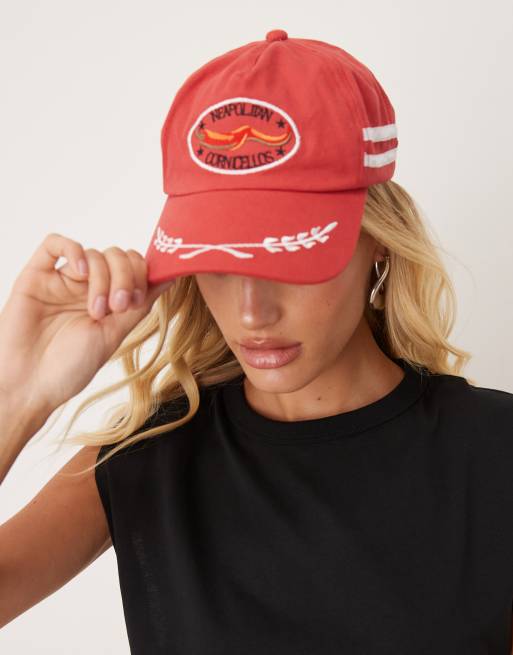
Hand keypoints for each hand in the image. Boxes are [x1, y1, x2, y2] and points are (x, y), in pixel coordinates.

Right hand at [0, 233, 175, 417]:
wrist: (30, 385)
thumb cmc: (70, 367)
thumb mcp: (114, 334)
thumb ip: (140, 304)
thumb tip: (171, 278)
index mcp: (109, 300)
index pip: (134, 267)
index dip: (142, 275)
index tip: (136, 300)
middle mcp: (87, 287)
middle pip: (117, 256)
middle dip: (126, 276)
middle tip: (118, 305)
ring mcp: (62, 280)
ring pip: (94, 254)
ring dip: (102, 279)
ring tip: (95, 310)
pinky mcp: (36, 276)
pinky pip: (54, 244)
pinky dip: (73, 250)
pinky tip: (79, 271)